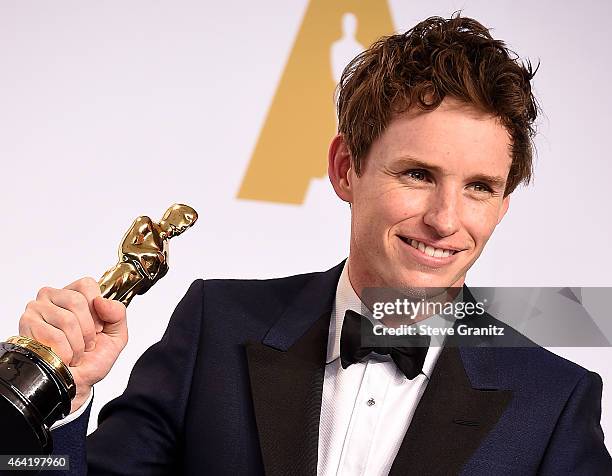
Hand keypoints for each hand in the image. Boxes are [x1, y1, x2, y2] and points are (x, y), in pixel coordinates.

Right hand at [18, 277, 127, 412]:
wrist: (78, 383)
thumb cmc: (93, 358)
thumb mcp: (116, 334)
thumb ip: (118, 313)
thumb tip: (101, 301)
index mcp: (74, 294)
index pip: (86, 285)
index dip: (97, 309)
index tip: (98, 327)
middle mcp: (52, 297)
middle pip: (76, 301)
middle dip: (88, 330)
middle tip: (87, 344)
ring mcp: (36, 309)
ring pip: (66, 320)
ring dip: (77, 344)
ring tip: (75, 352)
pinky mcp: (26, 326)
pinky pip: (54, 336)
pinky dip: (66, 352)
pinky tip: (64, 357)